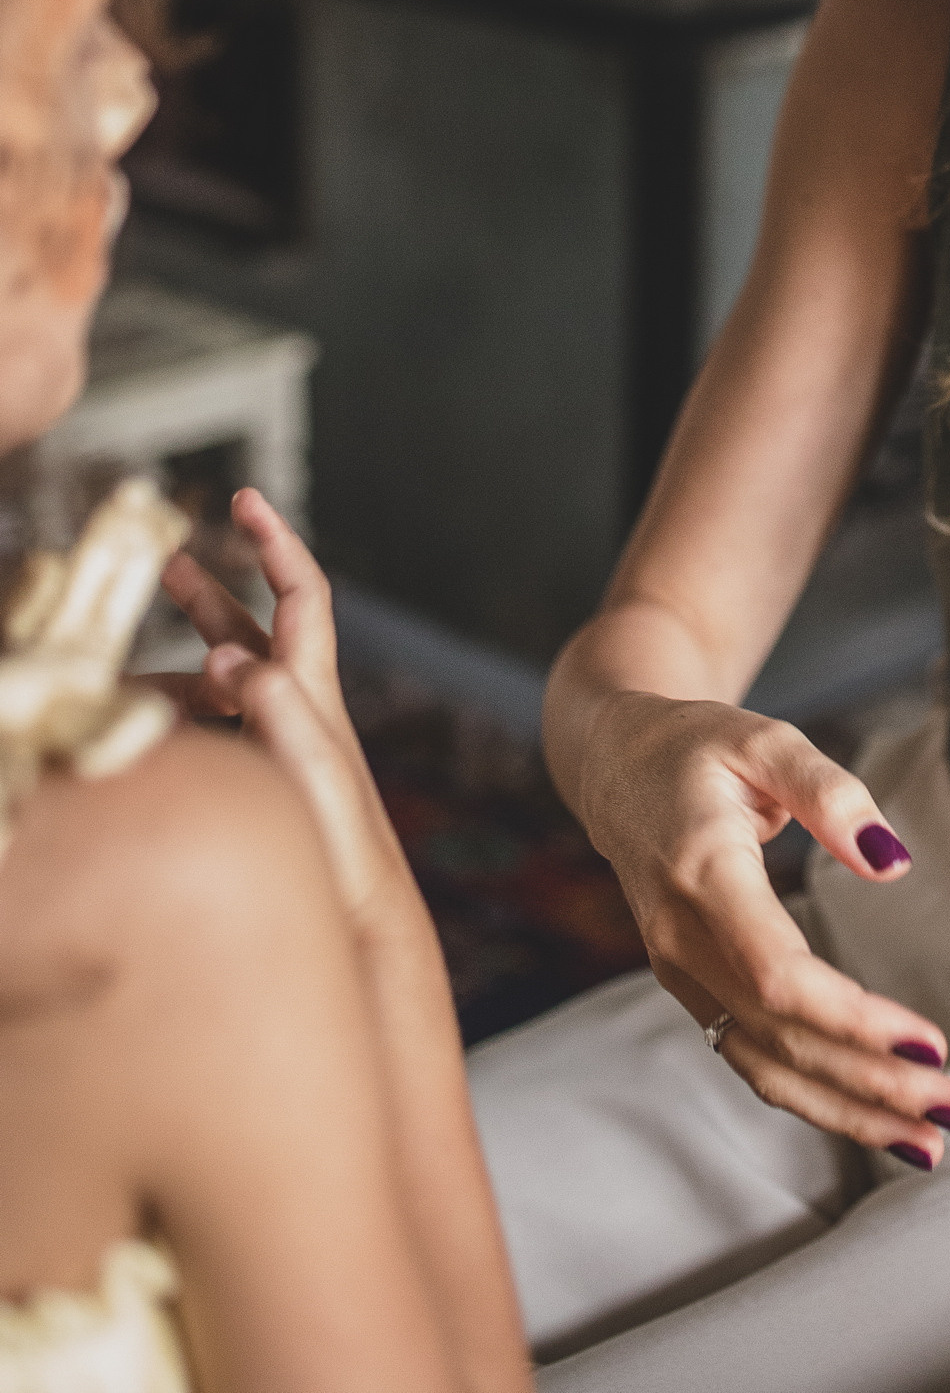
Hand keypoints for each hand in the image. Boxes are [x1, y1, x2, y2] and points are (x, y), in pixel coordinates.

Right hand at [158, 487, 416, 947]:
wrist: (362, 919)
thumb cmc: (342, 847)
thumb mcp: (311, 764)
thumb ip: (274, 704)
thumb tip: (227, 652)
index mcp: (311, 689)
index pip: (300, 594)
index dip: (275, 542)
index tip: (247, 500)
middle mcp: (295, 707)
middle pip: (252, 628)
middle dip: (210, 592)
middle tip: (172, 560)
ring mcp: (275, 745)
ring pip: (216, 687)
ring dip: (172, 666)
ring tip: (118, 670)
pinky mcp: (258, 784)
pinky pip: (206, 739)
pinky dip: (169, 728)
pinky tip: (134, 742)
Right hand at [577, 688, 949, 1169]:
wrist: (618, 769)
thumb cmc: (698, 749)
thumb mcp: (766, 740)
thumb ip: (830, 793)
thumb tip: (892, 862)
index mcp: (701, 875)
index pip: (777, 975)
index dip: (853, 1020)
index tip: (930, 1045)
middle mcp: (682, 941)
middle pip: (782, 1037)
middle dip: (874, 1084)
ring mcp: (682, 975)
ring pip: (766, 1067)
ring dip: (851, 1112)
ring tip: (934, 1139)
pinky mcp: (695, 991)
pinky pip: (755, 1059)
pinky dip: (817, 1098)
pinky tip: (876, 1119)